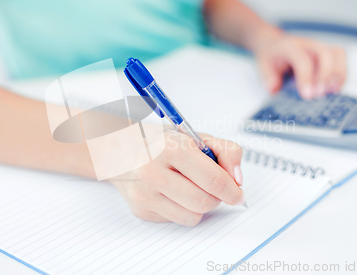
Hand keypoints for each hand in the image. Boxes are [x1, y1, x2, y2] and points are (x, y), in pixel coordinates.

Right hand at [111, 131, 244, 225]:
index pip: (213, 180)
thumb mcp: (194, 136)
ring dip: (200, 206)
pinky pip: (176, 220)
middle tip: (213, 187)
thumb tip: (237, 179)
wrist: (119, 150)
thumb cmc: (162, 143)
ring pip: (192, 217)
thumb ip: (226, 150)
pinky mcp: (140, 210)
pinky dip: (182, 209)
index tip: (237, 193)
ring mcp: (144, 193)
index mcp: (170, 147)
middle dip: (216, 198)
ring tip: (191, 187)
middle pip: (204, 202)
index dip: (232, 190)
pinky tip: (172, 192)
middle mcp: (152, 171)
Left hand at [253, 31, 345, 98]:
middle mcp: (308, 44)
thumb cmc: (271, 56)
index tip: (307, 96)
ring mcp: (320, 47)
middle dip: (325, 76)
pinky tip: (334, 89)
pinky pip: (341, 59)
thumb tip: (273, 88)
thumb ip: (267, 77)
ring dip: (338, 74)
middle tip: (319, 94)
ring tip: (331, 92)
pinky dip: (341, 74)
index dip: (306, 78)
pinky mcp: (328, 52)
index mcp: (291, 47)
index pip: (302, 60)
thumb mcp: (263, 65)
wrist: (275, 43)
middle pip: (325, 54)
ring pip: (338, 54)